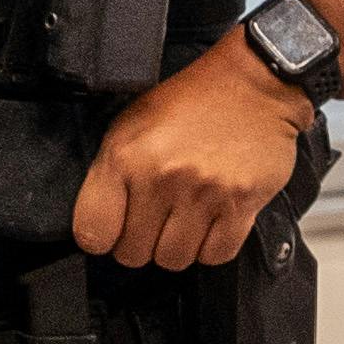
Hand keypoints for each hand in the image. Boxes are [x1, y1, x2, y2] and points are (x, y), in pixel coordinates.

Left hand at [73, 39, 313, 274]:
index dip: (101, 237)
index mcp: (125, 157)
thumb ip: (110, 174)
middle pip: (134, 254)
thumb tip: (100, 226)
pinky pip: (215, 256)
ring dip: (176, 246)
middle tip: (154, 219)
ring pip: (174, 260)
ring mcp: (203, 194)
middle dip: (141, 242)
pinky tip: (210, 220)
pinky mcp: (241, 204)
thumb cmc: (188, 103)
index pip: (92, 232)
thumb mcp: (130, 125)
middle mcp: (161, 177)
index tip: (113, 230)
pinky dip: (211, 247)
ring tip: (183, 218)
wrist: (252, 83)